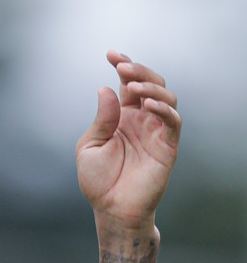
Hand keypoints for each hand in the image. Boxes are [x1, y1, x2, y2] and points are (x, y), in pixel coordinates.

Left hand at [76, 51, 180, 233]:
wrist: (111, 209)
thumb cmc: (98, 181)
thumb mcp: (90, 146)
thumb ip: (101, 119)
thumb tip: (106, 89)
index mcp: (122, 116)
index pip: (127, 84)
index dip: (123, 66)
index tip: (111, 53)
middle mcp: (142, 119)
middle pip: (149, 83)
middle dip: (138, 70)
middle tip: (123, 66)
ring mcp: (156, 131)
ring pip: (165, 97)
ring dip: (151, 87)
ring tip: (134, 86)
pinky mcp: (167, 146)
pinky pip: (172, 121)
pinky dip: (164, 109)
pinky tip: (149, 104)